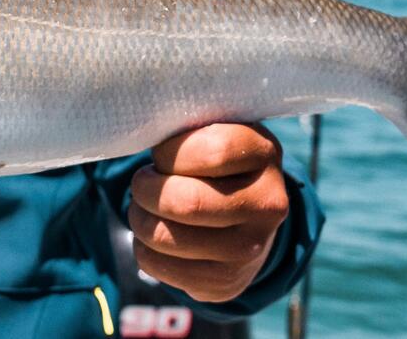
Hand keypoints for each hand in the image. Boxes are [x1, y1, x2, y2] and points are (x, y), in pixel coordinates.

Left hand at [128, 122, 289, 302]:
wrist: (251, 215)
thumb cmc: (219, 160)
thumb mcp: (217, 129)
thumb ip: (189, 124)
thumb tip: (140, 126)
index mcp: (265, 155)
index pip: (211, 152)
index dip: (169, 153)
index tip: (161, 155)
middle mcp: (267, 206)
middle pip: (184, 202)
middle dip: (145, 189)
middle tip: (142, 182)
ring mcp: (250, 251)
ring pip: (164, 237)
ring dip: (139, 218)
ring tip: (145, 206)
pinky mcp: (225, 283)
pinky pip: (157, 265)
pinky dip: (142, 247)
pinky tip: (157, 231)